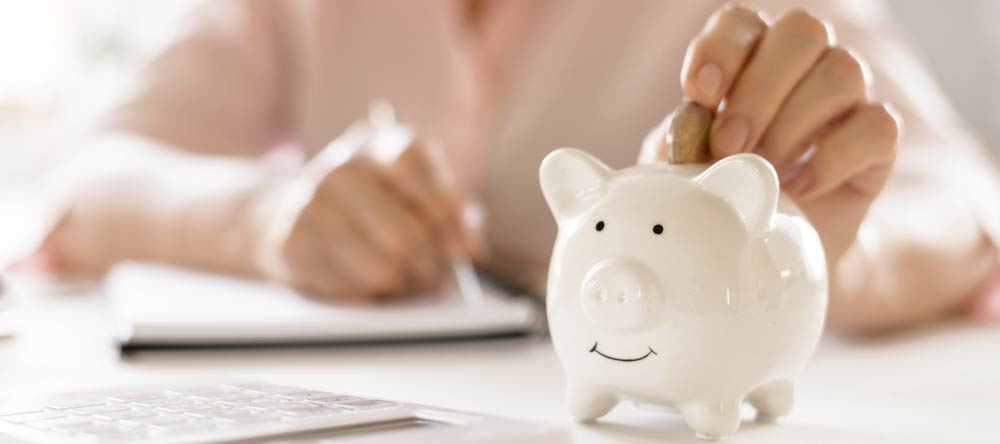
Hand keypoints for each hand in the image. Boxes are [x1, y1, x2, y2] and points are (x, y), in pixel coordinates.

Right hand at [253, 124, 469, 301]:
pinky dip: (371, 295)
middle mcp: (344, 165)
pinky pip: (350, 286)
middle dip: (431, 265)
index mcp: (383, 142)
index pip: (414, 166)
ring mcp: (311, 201)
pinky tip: (375, 287)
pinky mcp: (291, 240)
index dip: (446, 212)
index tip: (466, 249)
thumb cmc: (376, 205)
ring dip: (405, 284)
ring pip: (382, 265)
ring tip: (410, 283)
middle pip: (405, 231)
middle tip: (438, 278)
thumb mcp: (418, 194)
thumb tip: (470, 249)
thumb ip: (453, 214)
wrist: (296, 212)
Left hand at [643, 4, 899, 264]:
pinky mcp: (878, 141)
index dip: (720, 49)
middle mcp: (807, 61)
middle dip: (759, 90)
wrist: (764, 246)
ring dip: (792, 126)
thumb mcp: (685, 167)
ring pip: (842, 73)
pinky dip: (831, 159)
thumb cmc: (720, 191)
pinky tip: (797, 189)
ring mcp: (849, 96)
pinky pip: (876, 127)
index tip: (698, 94)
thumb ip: (683, 142)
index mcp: (751, 53)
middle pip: (803, 32)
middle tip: (728, 145)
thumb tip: (686, 132)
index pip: (742, 22)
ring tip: (762, 172)